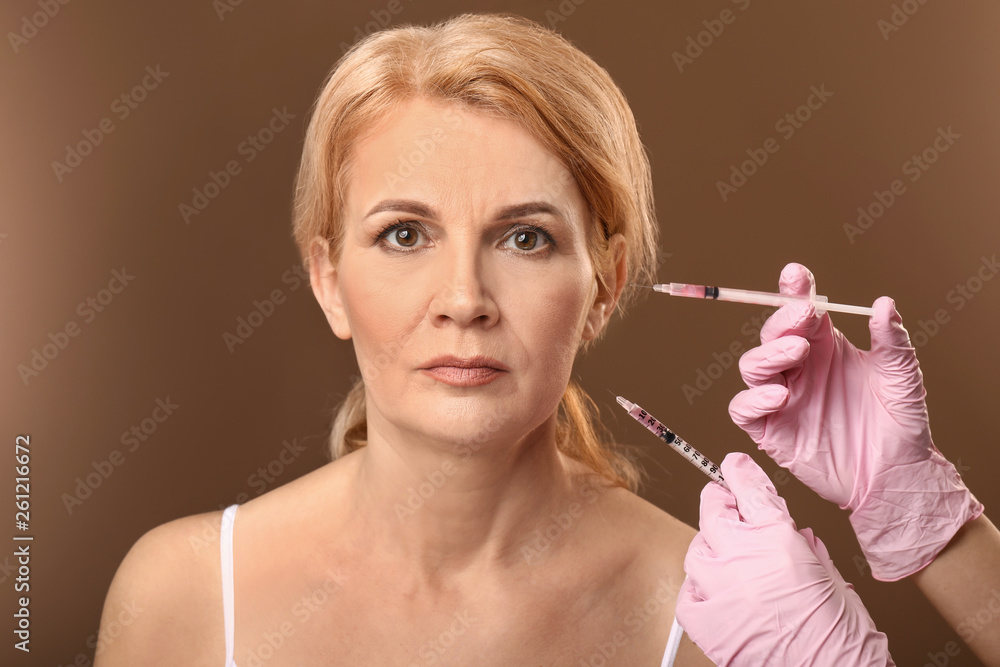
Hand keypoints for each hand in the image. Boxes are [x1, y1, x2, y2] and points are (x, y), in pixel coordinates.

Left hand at [676, 453, 893, 665]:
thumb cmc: (838, 631)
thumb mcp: (829, 572)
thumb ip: (800, 545)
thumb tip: (792, 534)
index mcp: (777, 537)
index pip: (748, 489)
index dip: (739, 473)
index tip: (733, 466)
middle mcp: (742, 556)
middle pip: (713, 512)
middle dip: (719, 506)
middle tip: (727, 510)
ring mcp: (719, 588)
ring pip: (697, 553)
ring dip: (711, 553)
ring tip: (731, 567)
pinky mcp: (705, 621)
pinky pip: (687, 594)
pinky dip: (698, 592)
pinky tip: (715, 596)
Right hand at [728, 263, 981, 580]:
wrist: (895, 475)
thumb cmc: (899, 424)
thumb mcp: (902, 377)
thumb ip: (891, 341)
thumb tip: (884, 303)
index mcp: (825, 348)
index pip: (801, 312)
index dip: (793, 291)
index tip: (795, 275)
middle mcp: (799, 369)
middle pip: (771, 335)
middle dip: (781, 322)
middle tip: (803, 318)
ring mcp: (781, 398)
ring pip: (752, 366)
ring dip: (767, 355)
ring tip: (795, 354)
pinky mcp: (771, 430)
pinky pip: (744, 409)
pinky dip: (753, 399)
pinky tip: (778, 395)